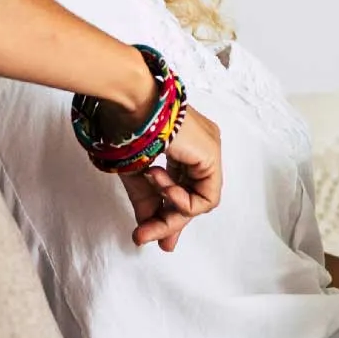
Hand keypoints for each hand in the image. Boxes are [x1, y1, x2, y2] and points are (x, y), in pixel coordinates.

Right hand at [122, 104, 221, 252]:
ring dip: (171, 211)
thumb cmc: (126, 125)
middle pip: (191, 196)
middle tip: (146, 237)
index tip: (147, 233)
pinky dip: (183, 203)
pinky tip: (162, 186)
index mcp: (185, 144)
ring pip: (199, 201)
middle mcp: (202, 147)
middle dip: (169, 221)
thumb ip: (145, 200)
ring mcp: (209, 150)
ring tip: (149, 195)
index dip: (168, 213)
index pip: (183, 186)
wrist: (129, 100)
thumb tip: (147, 230)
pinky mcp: (212, 156)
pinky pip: (206, 198)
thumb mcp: (136, 172)